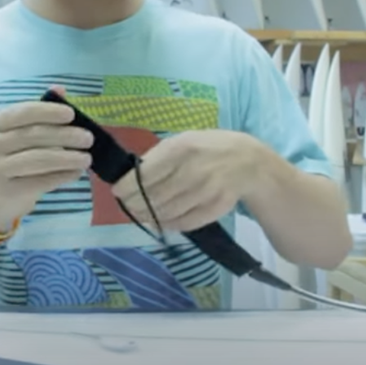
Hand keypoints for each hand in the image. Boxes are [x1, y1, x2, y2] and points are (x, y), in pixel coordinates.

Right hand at [0, 87, 93, 232]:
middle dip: (64, 135)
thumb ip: (38, 111)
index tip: (71, 114)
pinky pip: (41, 181)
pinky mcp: (7, 191)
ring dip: (67, 157)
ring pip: (38, 159)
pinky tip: (76, 173)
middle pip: (32, 136)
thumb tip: (61, 88)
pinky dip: (62, 175)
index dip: (48, 112)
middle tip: (88, 138)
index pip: (22, 113)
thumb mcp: (19, 132)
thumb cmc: (11, 157)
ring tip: (86, 158)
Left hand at [112, 130, 259, 231]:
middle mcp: (192, 171)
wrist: (248, 162)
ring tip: (141, 213)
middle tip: (128, 205)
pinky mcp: (214, 209)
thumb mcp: (184, 140)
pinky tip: (161, 220)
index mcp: (181, 149)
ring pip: (166, 212)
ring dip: (148, 216)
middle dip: (134, 204)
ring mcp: (204, 192)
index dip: (127, 186)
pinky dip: (168, 224)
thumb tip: (133, 175)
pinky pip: (183, 222)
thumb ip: (159, 156)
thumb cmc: (208, 148)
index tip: (117, 191)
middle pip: (153, 196)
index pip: (145, 174)